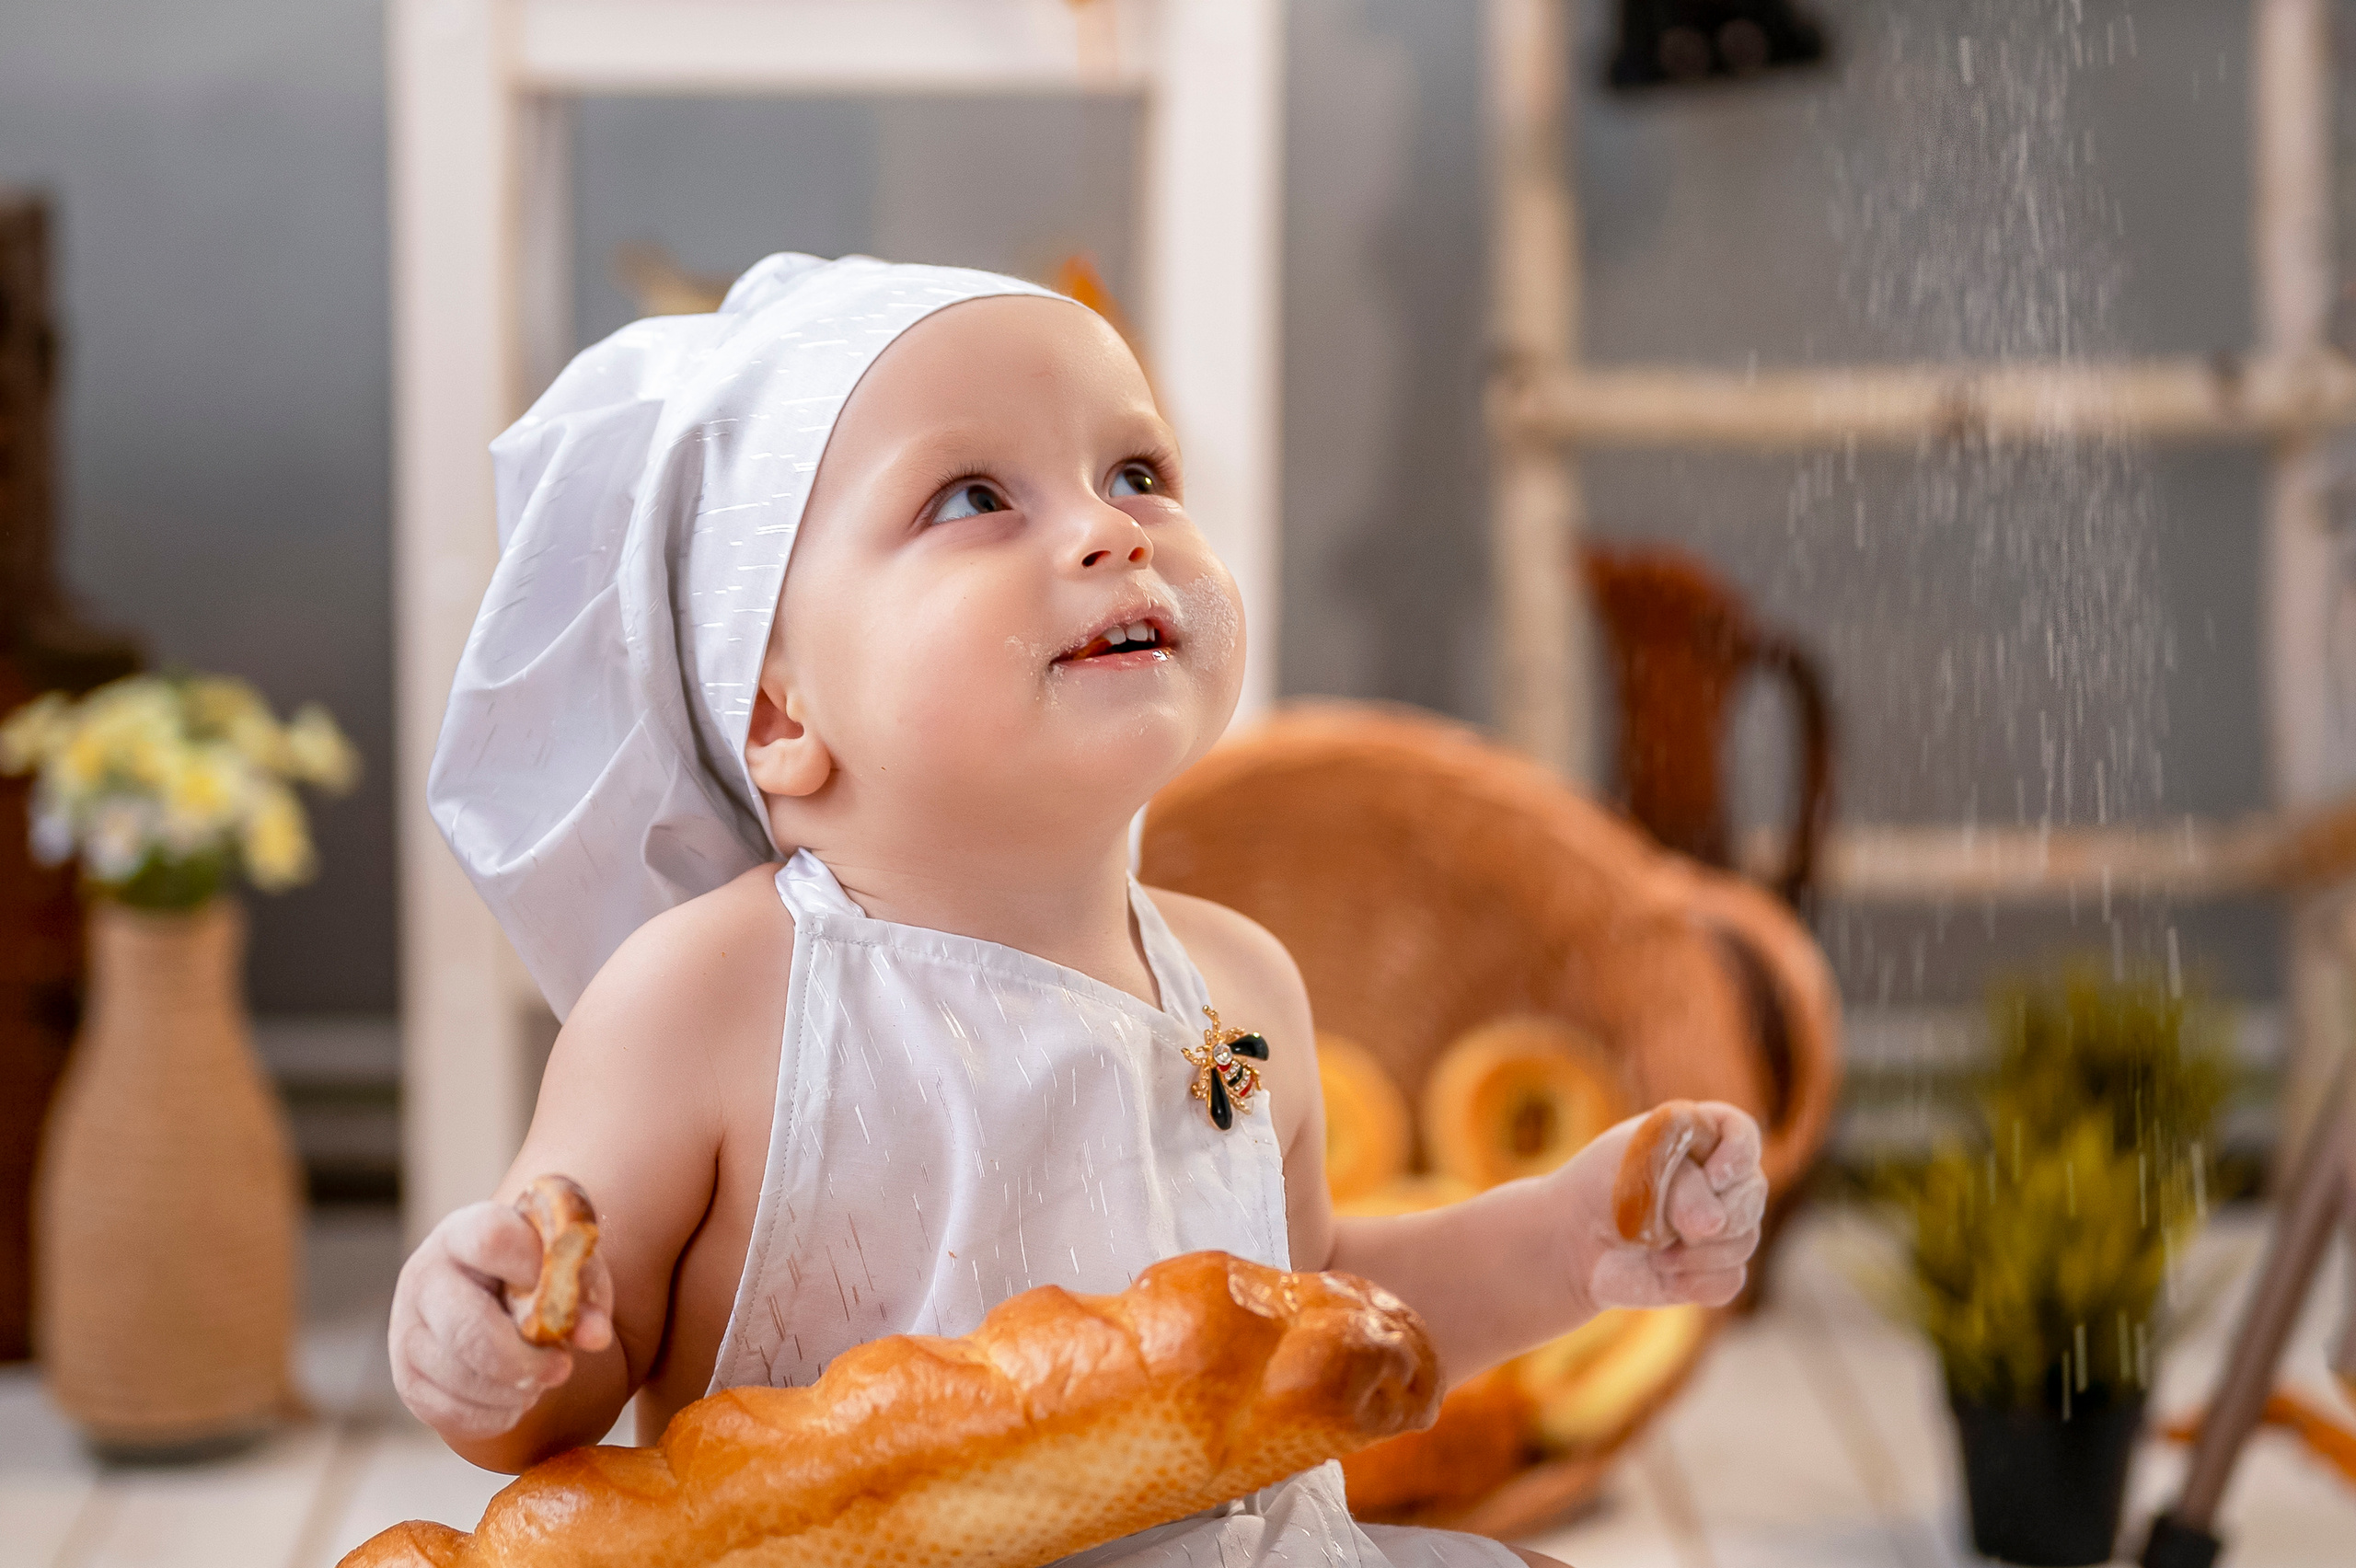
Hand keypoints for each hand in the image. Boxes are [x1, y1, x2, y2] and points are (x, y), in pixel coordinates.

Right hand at [389, 1199, 614, 1440]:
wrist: (491, 1299)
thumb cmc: (533, 1275)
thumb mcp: (565, 1267)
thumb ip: (585, 1292)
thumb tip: (595, 1336)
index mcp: (463, 1232)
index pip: (491, 1241)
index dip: (532, 1270)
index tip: (561, 1295)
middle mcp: (423, 1276)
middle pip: (468, 1328)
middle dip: (524, 1360)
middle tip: (563, 1369)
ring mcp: (405, 1329)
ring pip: (460, 1377)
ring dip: (514, 1390)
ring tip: (538, 1379)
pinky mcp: (405, 1378)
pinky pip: (450, 1413)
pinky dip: (494, 1415)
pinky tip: (514, 1397)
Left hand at [1549, 1101, 1767, 1311]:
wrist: (1575, 1240)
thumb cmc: (1604, 1186)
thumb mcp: (1638, 1169)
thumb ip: (1684, 1188)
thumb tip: (1715, 1226)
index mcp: (1702, 1137)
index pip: (1742, 1134)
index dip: (1737, 1156)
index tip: (1712, 1176)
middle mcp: (1721, 1180)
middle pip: (1753, 1193)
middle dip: (1717, 1212)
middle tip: (1676, 1224)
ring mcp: (1722, 1226)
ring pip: (1744, 1241)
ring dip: (1695, 1251)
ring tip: (1652, 1247)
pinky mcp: (1715, 1269)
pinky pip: (1729, 1280)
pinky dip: (1693, 1281)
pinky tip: (1662, 1272)